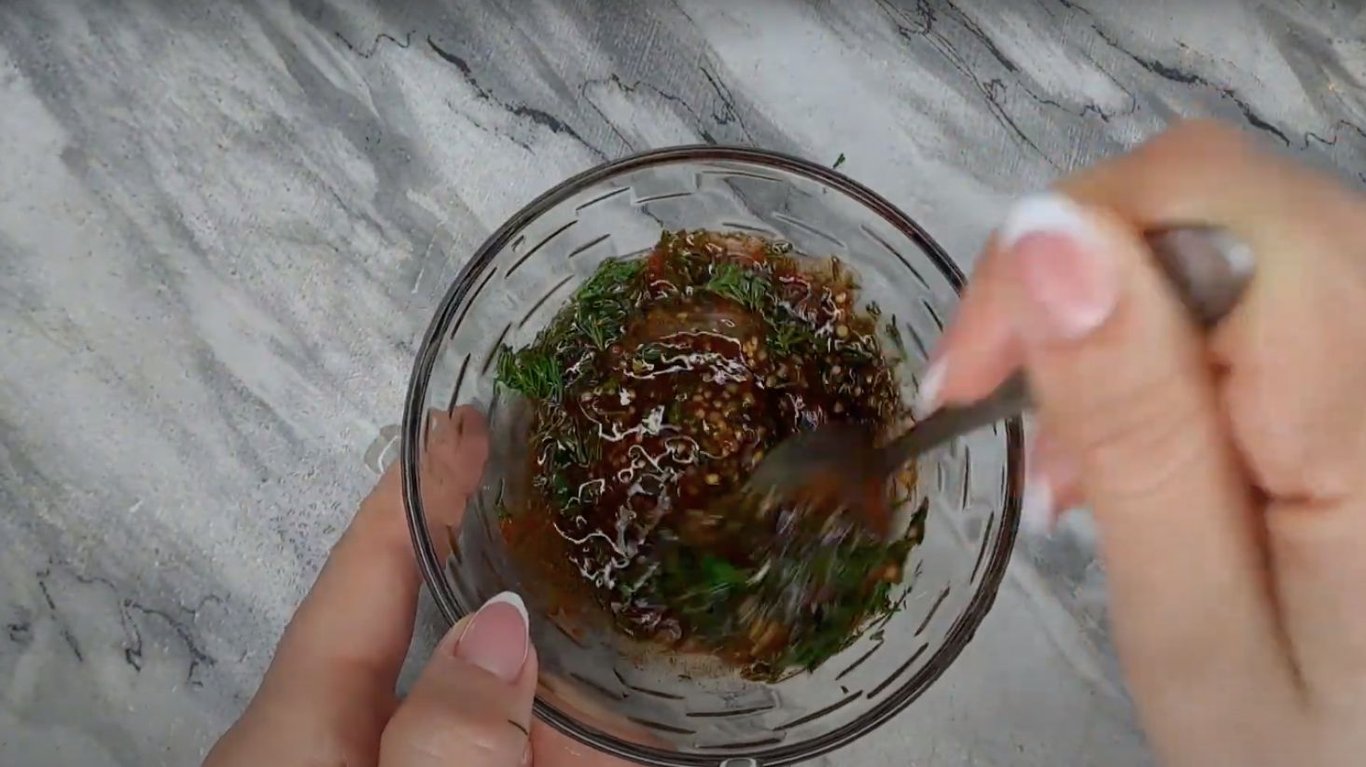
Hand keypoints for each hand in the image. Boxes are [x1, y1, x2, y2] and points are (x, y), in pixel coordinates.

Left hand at [204, 407, 629, 765]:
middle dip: (501, 561)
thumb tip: (505, 625)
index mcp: (296, 731)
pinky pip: (511, 756)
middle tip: (568, 484)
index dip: (414, 493)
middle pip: (431, 633)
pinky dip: (575, 739)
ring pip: (491, 707)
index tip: (463, 421)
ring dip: (564, 666)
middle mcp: (344, 748)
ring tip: (640, 594)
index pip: (362, 576)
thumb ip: (446, 735)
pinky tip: (638, 717)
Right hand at [922, 121, 1365, 764]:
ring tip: (1073, 470)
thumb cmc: (1301, 747)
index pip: (1201, 203)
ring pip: (1224, 231)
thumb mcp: (1194, 622)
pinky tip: (1144, 443)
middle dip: (1071, 285)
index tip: (965, 380)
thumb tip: (1045, 234)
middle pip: (1214, 196)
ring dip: (1110, 320)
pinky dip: (1163, 340)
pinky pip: (1254, 282)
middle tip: (1002, 423)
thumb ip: (1136, 432)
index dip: (1055, 251)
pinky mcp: (1365, 356)